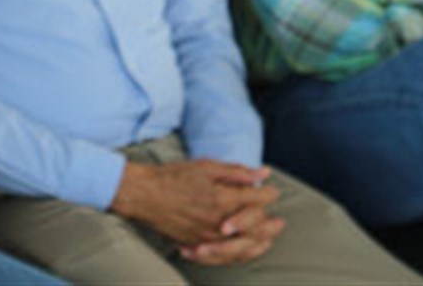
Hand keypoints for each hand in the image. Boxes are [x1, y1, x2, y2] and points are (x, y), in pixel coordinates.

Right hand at [109, 159, 275, 246]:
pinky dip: (242, 253)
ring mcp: (209, 236)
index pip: (257, 199)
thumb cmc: (171, 177)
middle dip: (271, 224)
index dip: (268, 194)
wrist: (142, 194)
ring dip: (261, 242)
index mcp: (222, 197)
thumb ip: (236, 172)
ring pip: (246, 246)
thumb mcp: (204, 167)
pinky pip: (227, 255)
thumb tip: (263, 173)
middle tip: (280, 222)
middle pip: (257, 227)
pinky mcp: (199, 245)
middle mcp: (219, 221)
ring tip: (269, 239)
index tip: (272, 191)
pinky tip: (247, 249)